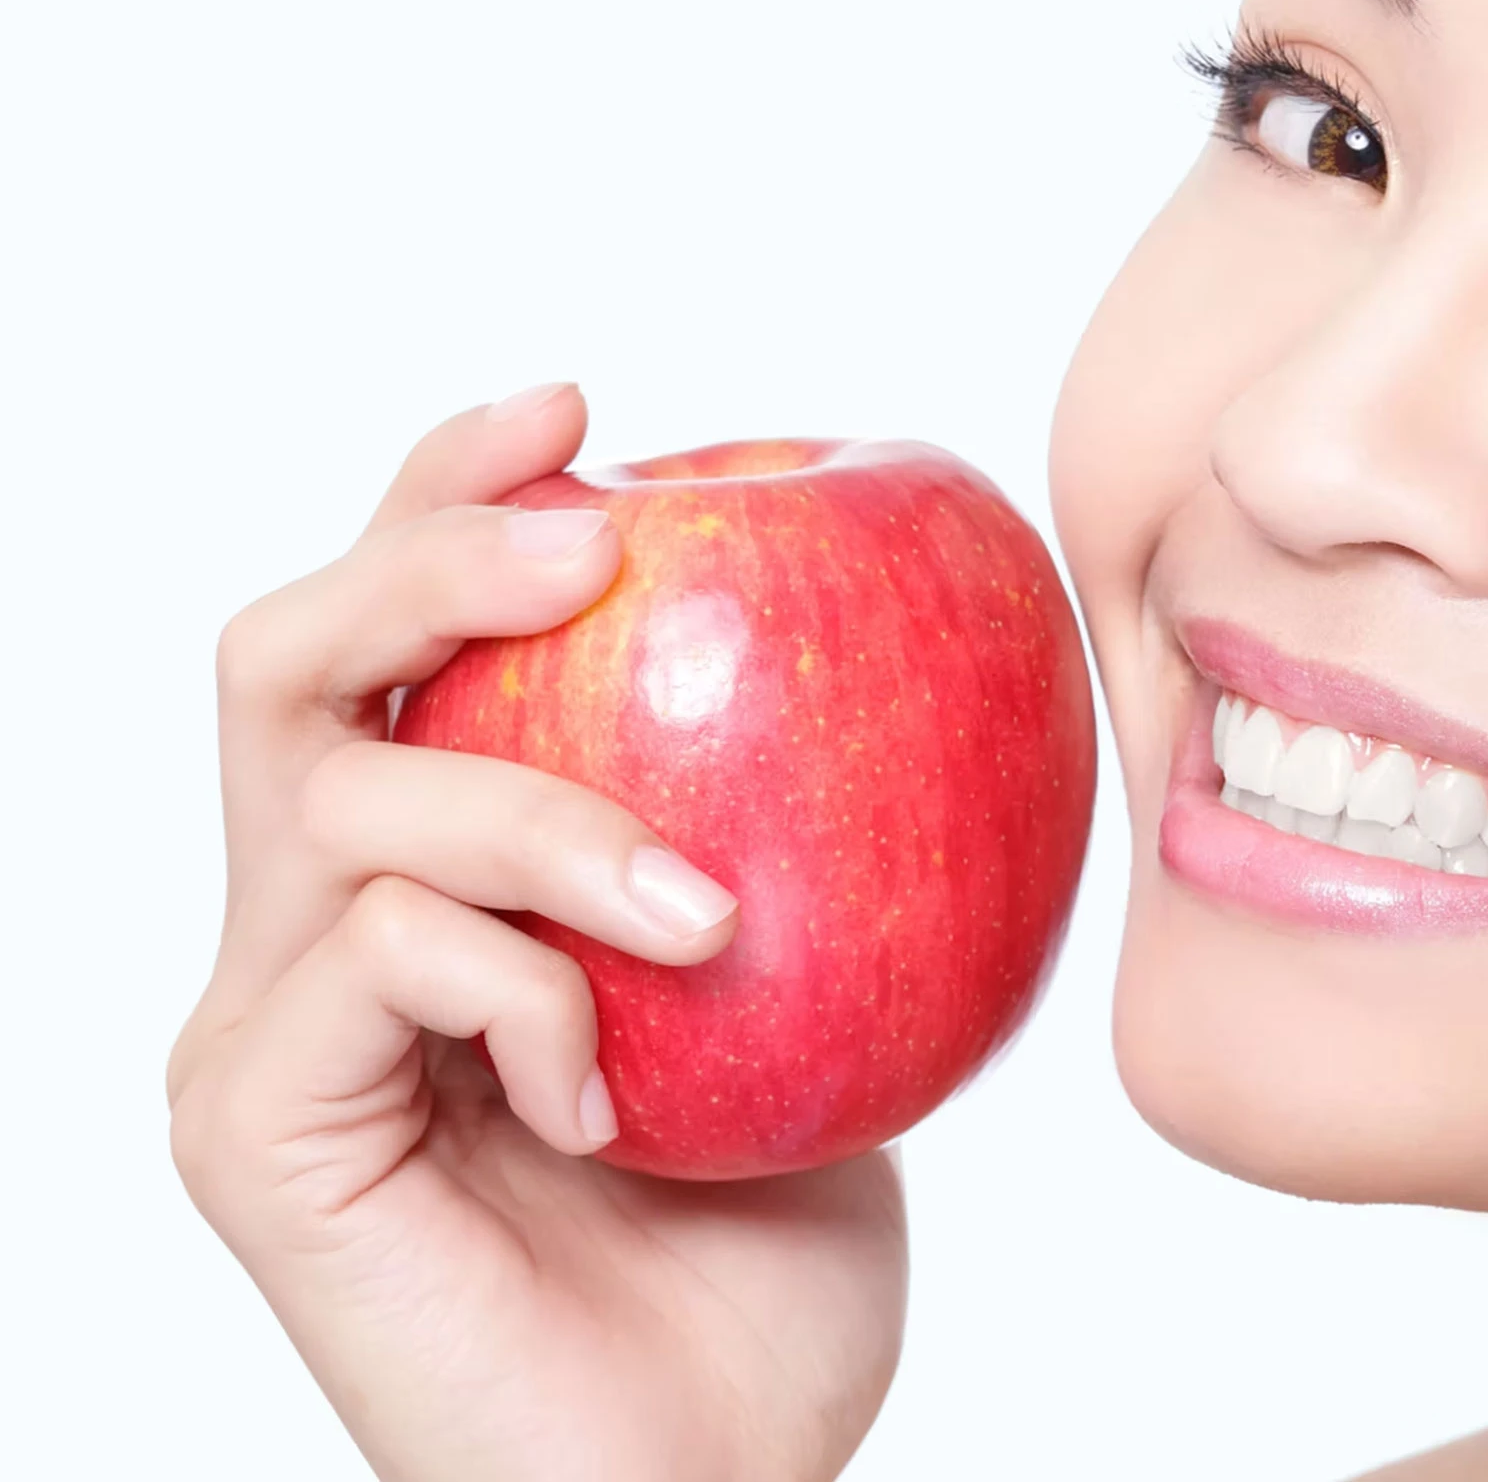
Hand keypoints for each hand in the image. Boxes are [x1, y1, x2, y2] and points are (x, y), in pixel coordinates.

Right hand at [167, 385, 906, 1481]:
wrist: (709, 1477)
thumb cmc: (764, 1255)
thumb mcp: (812, 1002)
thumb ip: (792, 843)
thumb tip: (927, 653)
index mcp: (427, 880)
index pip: (403, 638)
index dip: (462, 491)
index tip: (592, 413)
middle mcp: (315, 930)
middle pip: (287, 654)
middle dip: (432, 551)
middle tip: (594, 544)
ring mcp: (273, 1028)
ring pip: (335, 790)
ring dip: (540, 807)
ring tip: (701, 908)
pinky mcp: (259, 1130)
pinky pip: (377, 958)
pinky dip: (523, 984)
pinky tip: (610, 1093)